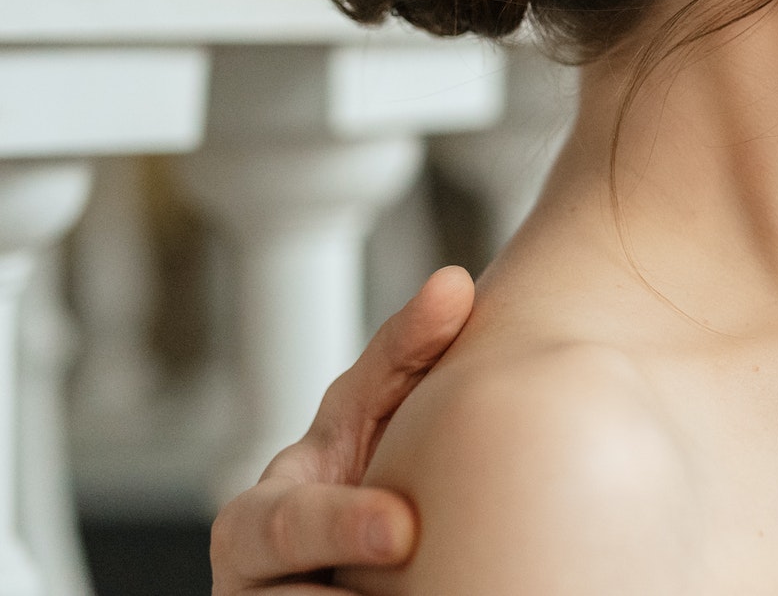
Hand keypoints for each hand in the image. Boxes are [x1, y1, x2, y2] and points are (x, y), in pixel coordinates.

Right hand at [209, 266, 474, 594]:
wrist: (367, 540)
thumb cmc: (366, 465)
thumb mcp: (376, 409)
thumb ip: (407, 352)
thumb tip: (455, 286)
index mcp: (261, 519)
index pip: (285, 524)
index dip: (339, 526)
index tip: (404, 529)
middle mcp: (250, 582)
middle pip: (275, 594)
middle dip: (330, 575)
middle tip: (407, 548)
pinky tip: (427, 595)